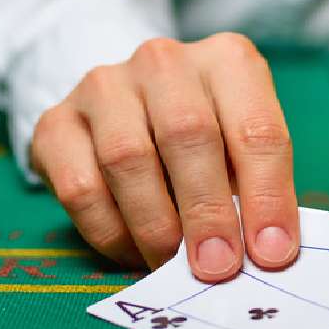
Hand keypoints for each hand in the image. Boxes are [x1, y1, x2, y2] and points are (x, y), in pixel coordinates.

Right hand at [31, 32, 298, 281]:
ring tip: (172, 264)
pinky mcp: (56, 122)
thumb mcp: (240, 154)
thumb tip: (265, 253)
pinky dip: (110, 231)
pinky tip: (132, 250)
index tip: (272, 253)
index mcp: (227, 61)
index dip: (268, 196)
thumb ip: (254, 194)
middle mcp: (164, 62)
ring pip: (127, 157)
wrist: (124, 108)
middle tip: (217, 267)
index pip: (256, 129)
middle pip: (188, 134)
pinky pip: (79, 185)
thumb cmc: (203, 142)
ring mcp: (104, 86)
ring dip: (155, 225)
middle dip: (207, 212)